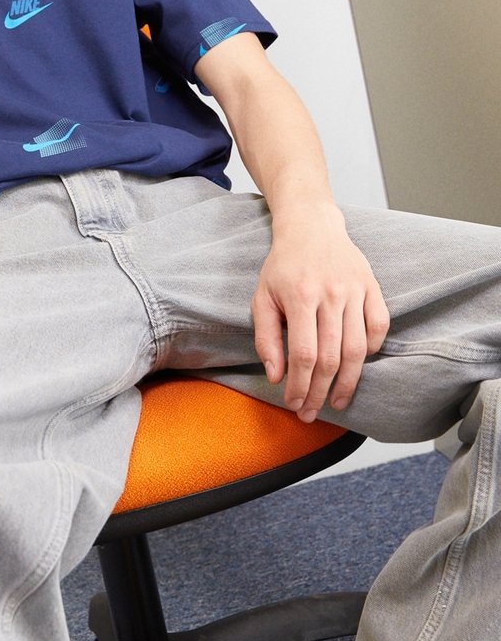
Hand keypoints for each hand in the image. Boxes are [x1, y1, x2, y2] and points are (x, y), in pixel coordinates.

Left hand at [251, 206, 389, 420]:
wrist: (311, 227)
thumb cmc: (282, 267)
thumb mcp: (262, 299)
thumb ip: (266, 339)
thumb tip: (277, 377)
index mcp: (300, 297)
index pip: (303, 354)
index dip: (299, 385)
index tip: (294, 404)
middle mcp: (331, 295)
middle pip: (331, 358)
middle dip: (320, 392)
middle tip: (311, 413)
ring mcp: (355, 291)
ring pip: (357, 349)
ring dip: (348, 382)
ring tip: (338, 402)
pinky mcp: (373, 287)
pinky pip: (379, 327)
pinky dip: (372, 350)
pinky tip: (357, 366)